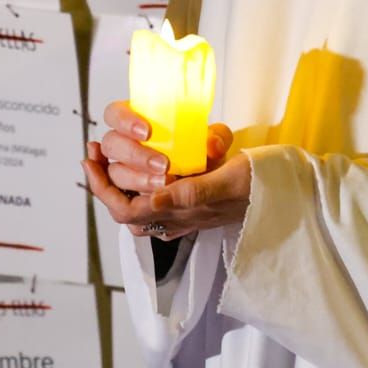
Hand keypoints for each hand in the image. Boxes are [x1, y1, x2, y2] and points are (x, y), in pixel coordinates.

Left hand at [81, 101, 247, 239]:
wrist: (276, 193)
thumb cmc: (254, 185)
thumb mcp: (226, 183)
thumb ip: (190, 193)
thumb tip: (151, 199)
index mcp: (179, 214)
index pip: (124, 209)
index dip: (101, 187)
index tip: (91, 158)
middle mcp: (173, 218)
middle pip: (123, 206)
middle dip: (104, 179)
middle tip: (94, 149)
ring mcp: (179, 212)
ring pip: (134, 202)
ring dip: (117, 180)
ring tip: (107, 154)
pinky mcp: (188, 202)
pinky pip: (150, 196)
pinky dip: (136, 179)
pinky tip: (139, 161)